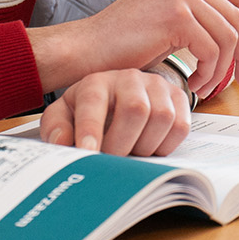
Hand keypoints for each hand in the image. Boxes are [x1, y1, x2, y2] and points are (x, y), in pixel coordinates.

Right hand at [29, 0, 238, 97]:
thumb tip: (235, 36)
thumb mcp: (166, 25)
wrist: (85, 53)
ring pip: (229, 36)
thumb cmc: (121, 47)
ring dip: (223, 69)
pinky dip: (209, 72)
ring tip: (205, 86)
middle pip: (237, 16)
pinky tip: (194, 84)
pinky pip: (213, 49)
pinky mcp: (177, 13)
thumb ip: (197, 21)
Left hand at [38, 69, 191, 155]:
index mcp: (96, 82)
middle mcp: (129, 78)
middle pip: (135, 109)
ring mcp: (157, 85)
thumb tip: (62, 143)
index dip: (91, 129)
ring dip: (146, 146)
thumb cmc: (88, 111)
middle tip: (113, 161)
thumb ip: (56, 129)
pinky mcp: (177, 96)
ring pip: (162, 117)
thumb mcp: (64, 117)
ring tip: (132, 154)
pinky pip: (181, 125)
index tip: (89, 152)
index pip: (94, 102)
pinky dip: (167, 145)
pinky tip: (150, 148)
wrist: (117, 98)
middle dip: (123, 144)